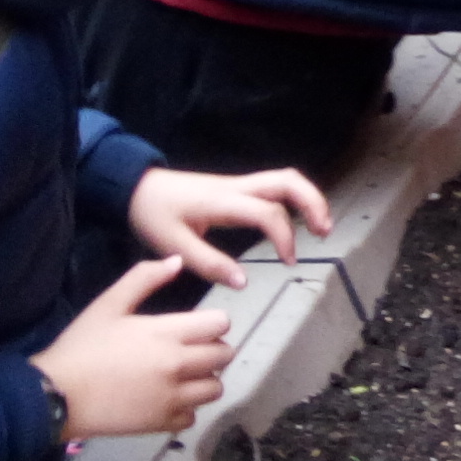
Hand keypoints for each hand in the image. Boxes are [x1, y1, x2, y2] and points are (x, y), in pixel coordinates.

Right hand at [34, 257, 234, 438]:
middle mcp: (178, 365)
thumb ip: (144, 278)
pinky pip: (193, 417)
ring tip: (183, 376)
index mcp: (168, 333)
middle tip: (193, 350)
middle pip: (225, 355)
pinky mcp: (162, 423)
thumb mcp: (109, 304)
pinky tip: (167, 400)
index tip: (199, 326)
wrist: (57, 394)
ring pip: (215, 389)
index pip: (220, 324)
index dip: (214, 322)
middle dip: (214, 349)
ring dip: (205, 380)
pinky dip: (185, 409)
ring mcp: (172, 398)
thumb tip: (177, 261)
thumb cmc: (82, 346)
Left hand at [128, 164, 334, 286]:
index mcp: (222, 201)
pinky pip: (274, 185)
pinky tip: (296, 220)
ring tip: (320, 226)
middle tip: (324, 231)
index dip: (284, 236)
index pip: (267, 212)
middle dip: (313, 202)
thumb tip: (243, 282)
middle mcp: (236, 186)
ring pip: (284, 178)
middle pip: (287, 180)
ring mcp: (238, 183)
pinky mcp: (236, 187)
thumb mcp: (173, 246)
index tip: (288, 262)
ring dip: (308, 197)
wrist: (135, 187)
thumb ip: (209, 264)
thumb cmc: (153, 215)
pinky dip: (293, 198)